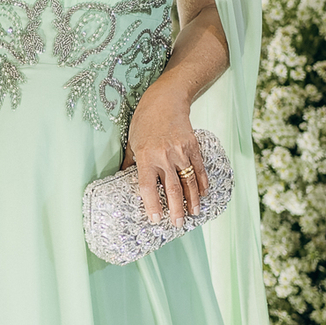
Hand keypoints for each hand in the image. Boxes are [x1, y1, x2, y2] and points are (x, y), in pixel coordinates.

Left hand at [123, 90, 207, 224]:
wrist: (166, 100)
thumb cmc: (144, 120)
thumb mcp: (132, 141)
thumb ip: (130, 162)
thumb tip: (122, 179)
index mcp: (146, 157)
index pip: (148, 187)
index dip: (152, 205)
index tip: (155, 220)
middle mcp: (164, 156)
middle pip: (172, 189)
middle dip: (176, 210)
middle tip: (177, 224)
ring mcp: (181, 152)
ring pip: (189, 182)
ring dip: (192, 201)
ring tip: (193, 214)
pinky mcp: (193, 147)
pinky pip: (199, 169)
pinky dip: (202, 183)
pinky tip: (203, 194)